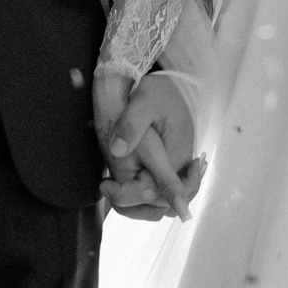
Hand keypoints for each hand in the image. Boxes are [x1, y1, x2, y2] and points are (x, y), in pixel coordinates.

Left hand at [94, 70, 200, 221]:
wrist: (171, 82)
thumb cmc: (158, 91)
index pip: (160, 192)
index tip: (106, 185)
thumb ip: (131, 126)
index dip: (131, 195)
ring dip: (140, 203)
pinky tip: (125, 183)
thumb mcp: (143, 102)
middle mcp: (181, 165)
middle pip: (165, 204)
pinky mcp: (173, 163)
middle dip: (135, 204)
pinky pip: (164, 190)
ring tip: (113, 189)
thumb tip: (116, 151)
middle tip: (106, 187)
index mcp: (176, 154)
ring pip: (165, 201)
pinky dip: (146, 194)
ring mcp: (179, 166)